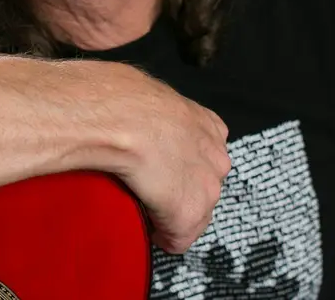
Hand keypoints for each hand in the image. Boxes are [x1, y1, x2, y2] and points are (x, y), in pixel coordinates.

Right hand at [97, 63, 231, 253]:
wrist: (117, 115)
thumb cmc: (120, 98)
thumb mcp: (148, 95)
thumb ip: (156, 112)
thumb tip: (134, 116)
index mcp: (209, 126)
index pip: (203, 159)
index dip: (177, 169)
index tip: (157, 171)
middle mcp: (217, 157)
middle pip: (202, 189)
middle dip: (177, 193)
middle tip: (145, 187)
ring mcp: (207, 187)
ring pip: (193, 216)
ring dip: (168, 214)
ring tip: (140, 200)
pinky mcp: (188, 213)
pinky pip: (177, 239)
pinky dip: (160, 236)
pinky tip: (142, 219)